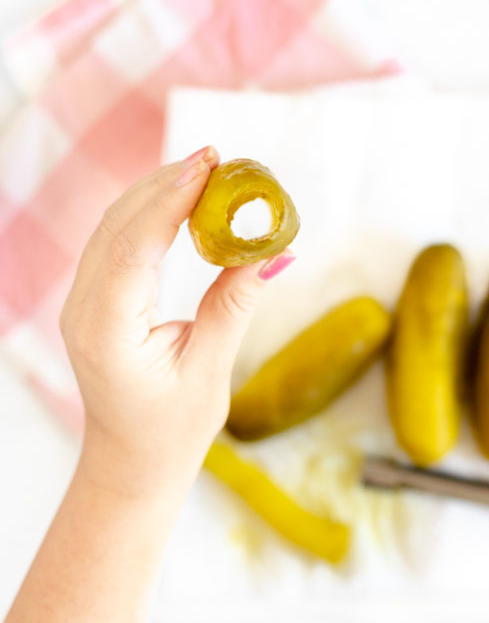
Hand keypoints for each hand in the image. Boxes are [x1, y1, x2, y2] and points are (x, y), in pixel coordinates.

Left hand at [60, 146, 293, 507]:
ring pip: (114, 227)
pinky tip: (183, 200)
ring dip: (158, 193)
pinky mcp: (93, 300)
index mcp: (108, 332)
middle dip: (168, 184)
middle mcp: (84, 310)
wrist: (131, 463)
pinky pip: (116, 243)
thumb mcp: (210, 372)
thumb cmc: (171, 431)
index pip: (135, 248)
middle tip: (219, 159)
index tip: (209, 166)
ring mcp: (82, 303)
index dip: (172, 200)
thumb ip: (234, 306)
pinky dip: (150, 215)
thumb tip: (274, 252)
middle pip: (120, 225)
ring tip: (209, 171)